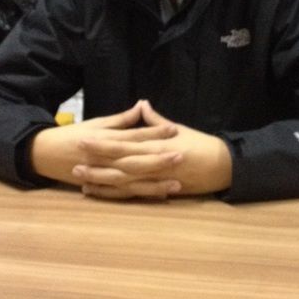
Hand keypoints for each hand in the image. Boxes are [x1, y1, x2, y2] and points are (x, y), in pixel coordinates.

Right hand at [30, 100, 178, 187]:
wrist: (43, 154)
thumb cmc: (71, 135)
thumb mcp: (96, 123)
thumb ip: (121, 119)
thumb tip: (142, 106)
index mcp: (103, 138)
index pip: (133, 135)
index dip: (153, 132)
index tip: (174, 129)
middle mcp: (103, 159)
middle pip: (134, 160)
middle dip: (158, 159)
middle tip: (181, 155)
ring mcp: (102, 175)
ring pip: (131, 181)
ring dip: (154, 183)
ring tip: (176, 183)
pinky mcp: (100, 188)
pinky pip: (123, 194)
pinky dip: (140, 194)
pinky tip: (159, 195)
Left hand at [74, 101, 232, 199]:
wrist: (223, 165)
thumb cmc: (200, 144)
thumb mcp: (178, 129)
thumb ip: (156, 120)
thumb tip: (142, 103)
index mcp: (156, 144)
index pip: (125, 143)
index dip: (103, 142)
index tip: (84, 139)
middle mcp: (154, 162)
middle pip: (120, 163)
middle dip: (97, 162)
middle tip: (74, 160)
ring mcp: (157, 179)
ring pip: (125, 181)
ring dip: (102, 180)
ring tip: (81, 178)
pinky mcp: (160, 190)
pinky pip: (134, 194)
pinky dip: (116, 194)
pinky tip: (100, 192)